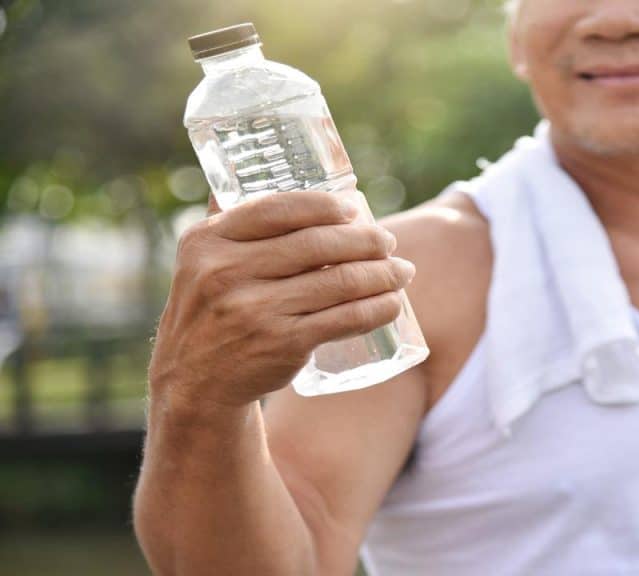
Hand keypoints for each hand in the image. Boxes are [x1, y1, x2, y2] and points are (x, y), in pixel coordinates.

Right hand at [148, 191, 414, 408]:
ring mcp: (255, 310)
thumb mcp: (197, 263)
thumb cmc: (209, 312)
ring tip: (402, 272)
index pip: (278, 209)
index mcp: (207, 241)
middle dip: (365, 240)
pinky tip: (393, 304)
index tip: (353, 210)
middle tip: (388, 242)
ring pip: (338, 282)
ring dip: (382, 275)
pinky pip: (344, 319)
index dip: (324, 206)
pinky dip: (377, 309)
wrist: (195, 383)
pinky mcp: (282, 344)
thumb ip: (225, 222)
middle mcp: (226, 273)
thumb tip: (250, 171)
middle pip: (316, 244)